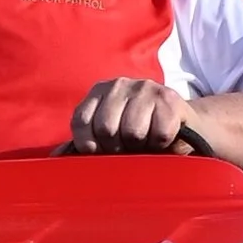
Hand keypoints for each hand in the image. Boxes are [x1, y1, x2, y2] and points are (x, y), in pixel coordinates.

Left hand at [71, 76, 189, 153]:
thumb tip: (57, 158)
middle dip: (117, 148)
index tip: (102, 153)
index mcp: (99, 91)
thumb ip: (85, 145)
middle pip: (105, 127)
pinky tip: (162, 139)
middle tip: (128, 150)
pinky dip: (161, 144)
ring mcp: (145, 87)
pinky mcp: (170, 98)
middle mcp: (119, 84)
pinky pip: (159, 133)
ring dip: (141, 146)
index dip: (89, 146)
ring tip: (145, 143)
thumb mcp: (109, 138)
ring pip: (132, 131)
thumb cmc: (140, 136)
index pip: (80, 121)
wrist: (186, 127)